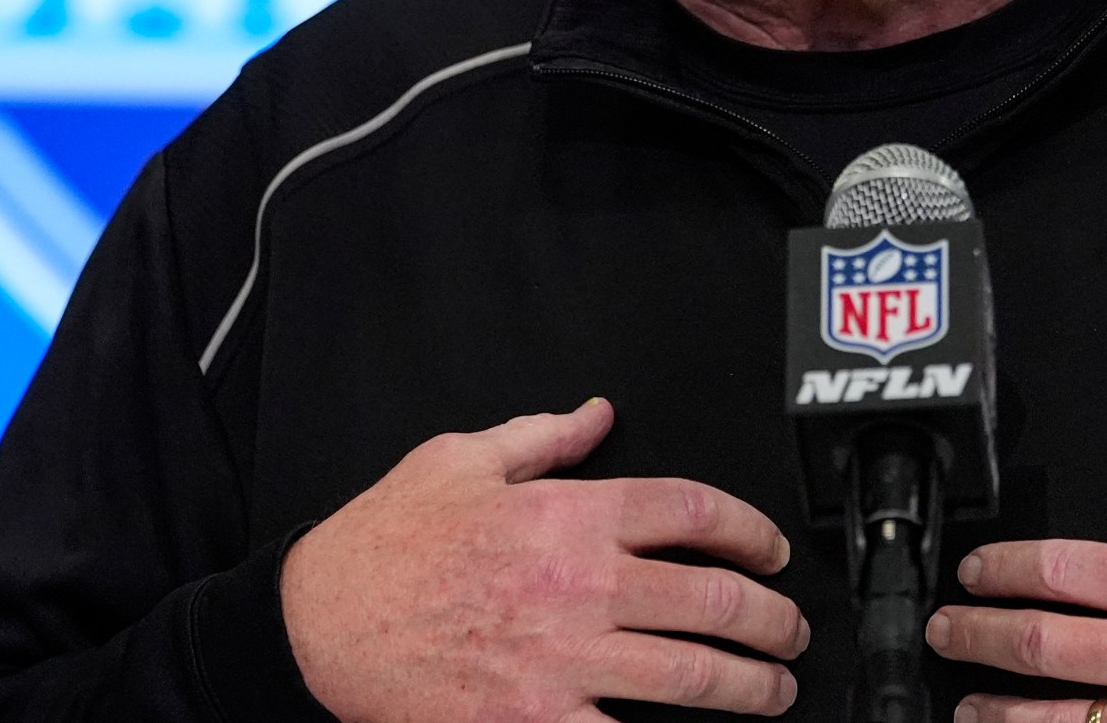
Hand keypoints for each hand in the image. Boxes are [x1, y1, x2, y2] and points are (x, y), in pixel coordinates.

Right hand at [280, 398, 808, 722]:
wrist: (318, 627)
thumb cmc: (383, 546)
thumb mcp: (459, 459)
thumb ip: (543, 436)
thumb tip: (596, 415)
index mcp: (565, 515)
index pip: (692, 512)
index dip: (750, 530)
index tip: (770, 549)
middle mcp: (577, 587)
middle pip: (712, 599)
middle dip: (771, 618)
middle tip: (788, 627)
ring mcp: (562, 662)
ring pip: (692, 676)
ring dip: (752, 685)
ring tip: (774, 687)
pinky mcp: (536, 722)